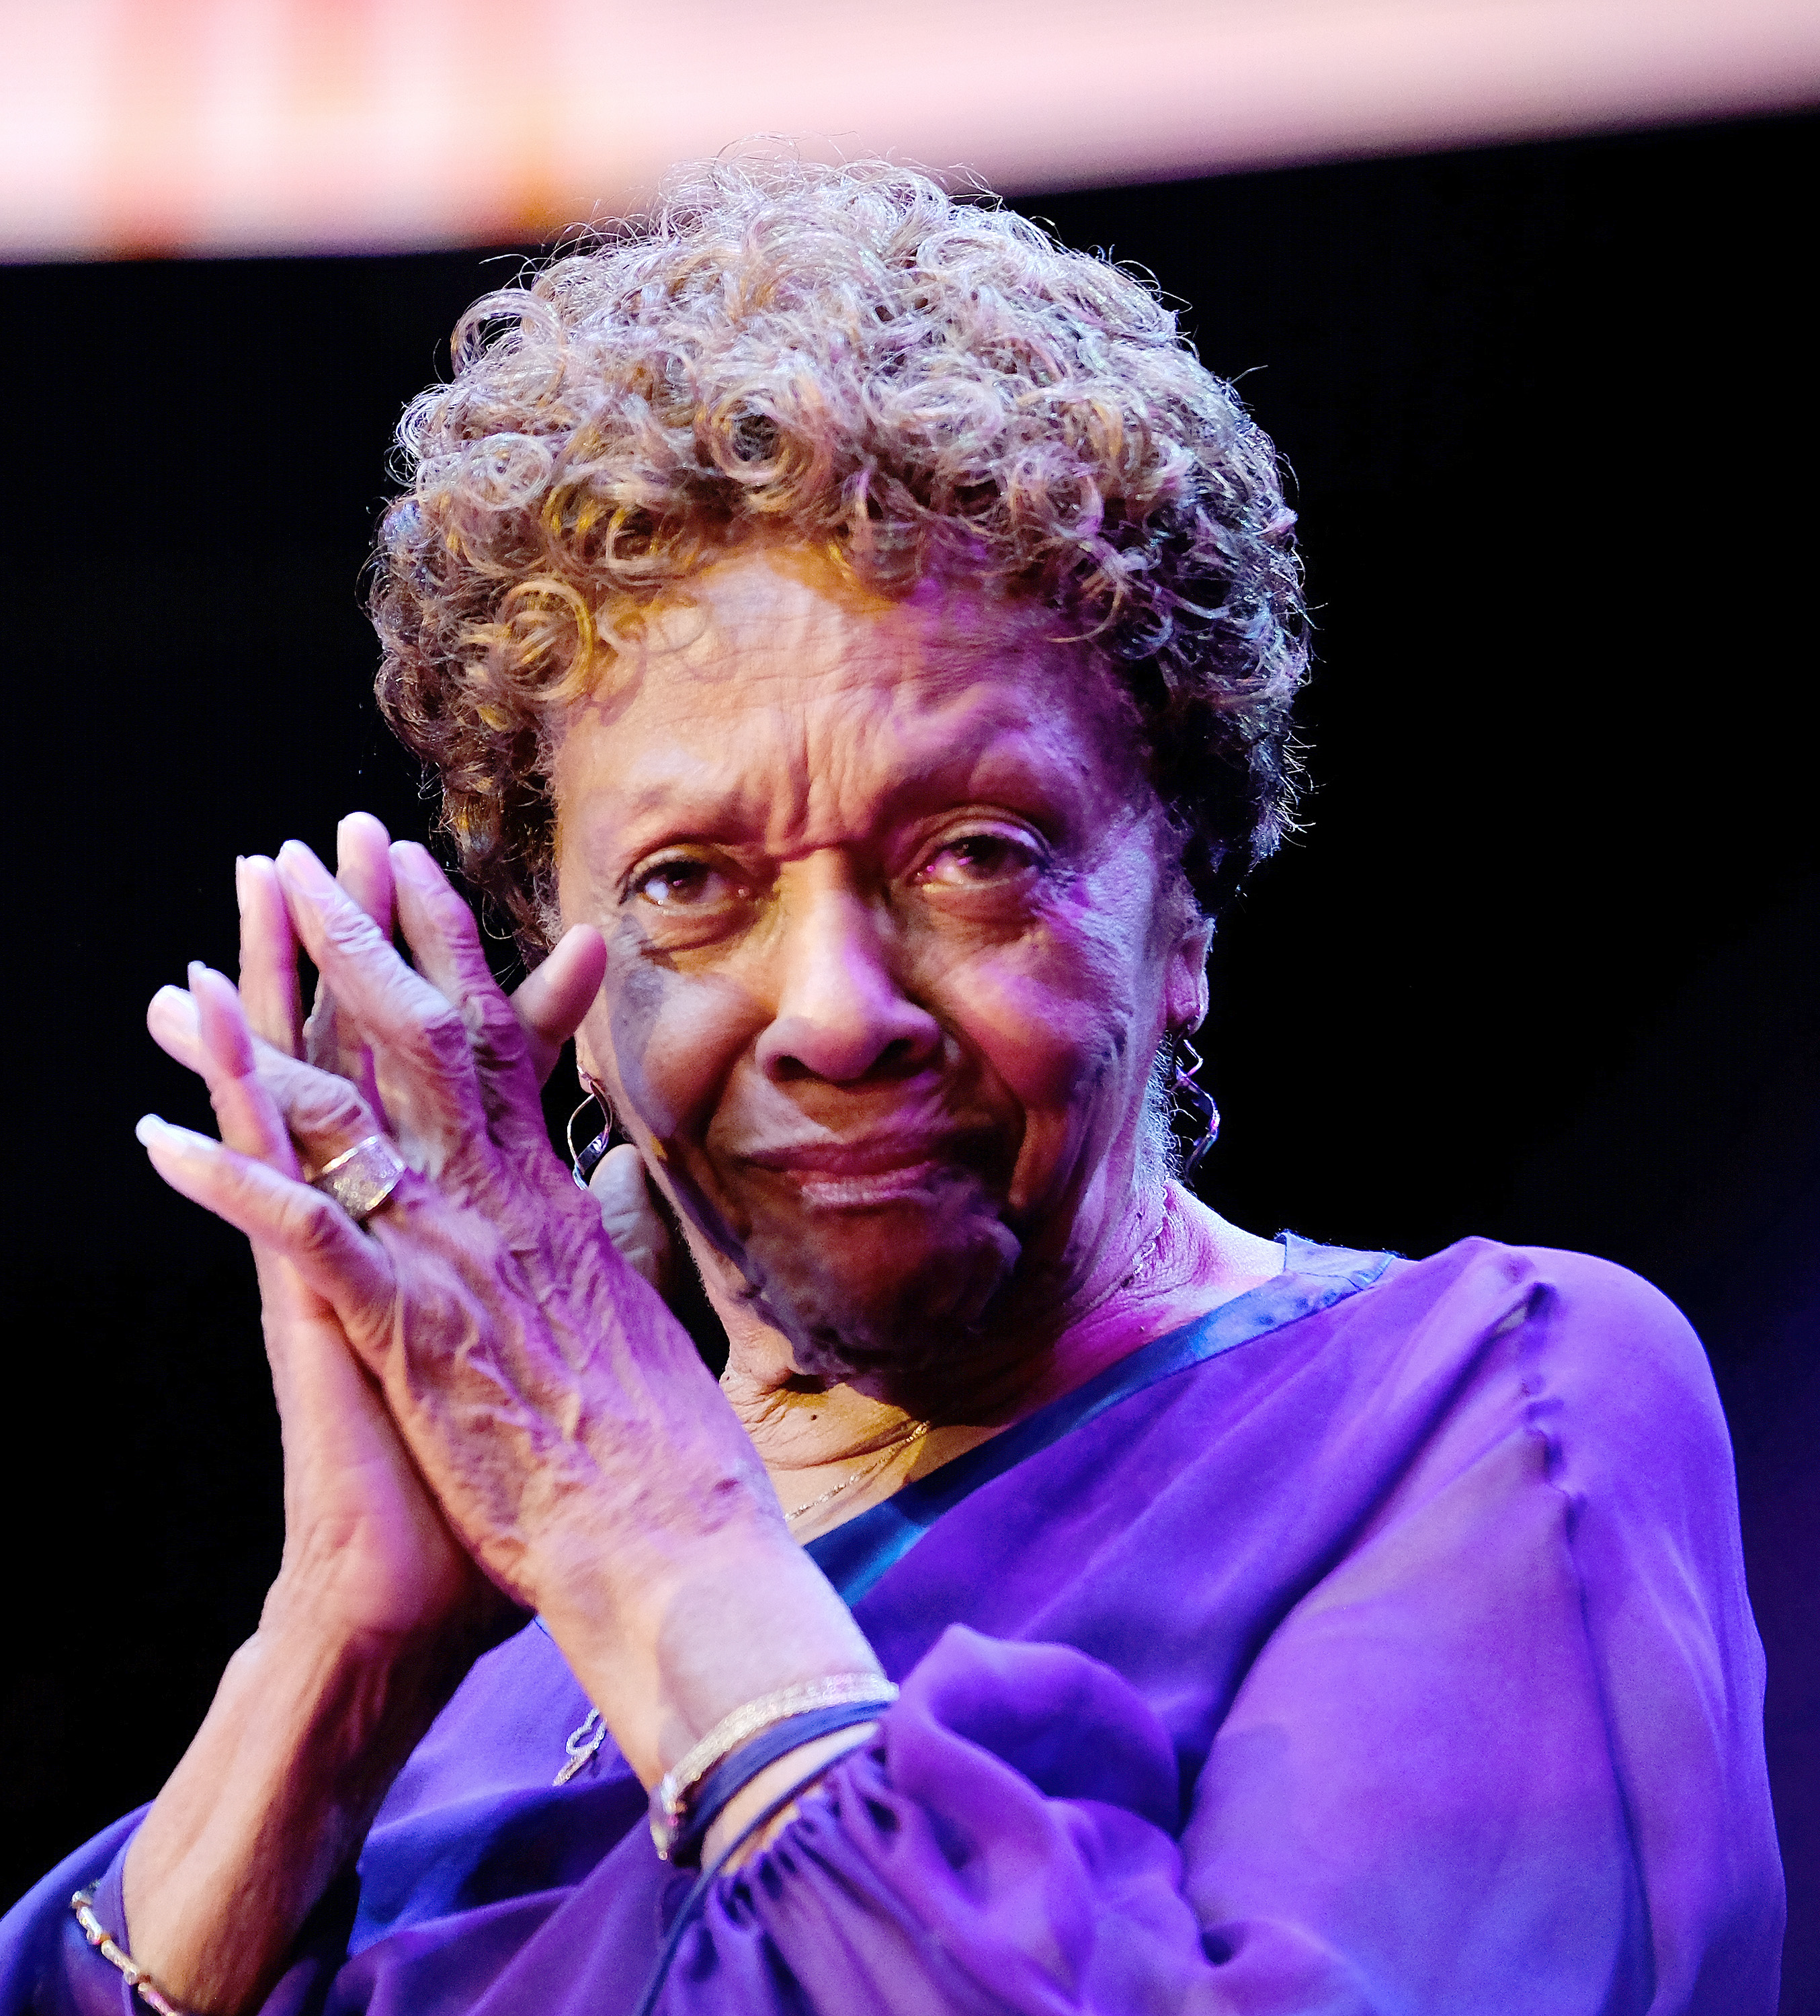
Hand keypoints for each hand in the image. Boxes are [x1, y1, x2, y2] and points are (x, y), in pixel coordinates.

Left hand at [140, 836, 872, 1781]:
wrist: (672, 1537)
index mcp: (554, 1201)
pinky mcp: (411, 1329)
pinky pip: (308, 1236)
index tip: (412, 873)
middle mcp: (503, 1205)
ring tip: (201, 964)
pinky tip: (162, 1142)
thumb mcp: (645, 1317)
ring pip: (355, 1113)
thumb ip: (616, 1247)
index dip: (451, 949)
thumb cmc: (667, 1446)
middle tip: (312, 852)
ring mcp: (454, 1259)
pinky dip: (232, 1186)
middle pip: (426, 1040)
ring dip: (270, 1032)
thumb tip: (608, 1204)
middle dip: (363, 938)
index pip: (498, 1045)